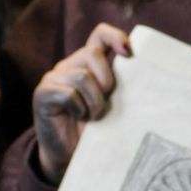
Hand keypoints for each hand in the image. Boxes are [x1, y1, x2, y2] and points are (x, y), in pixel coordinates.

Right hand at [32, 23, 130, 182]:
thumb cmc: (96, 129)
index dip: (115, 36)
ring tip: (93, 116)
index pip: (100, 35)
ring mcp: (54, 78)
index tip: (129, 52)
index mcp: (88, 63)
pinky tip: (78, 118)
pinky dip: (79, 109)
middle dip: (106, 80)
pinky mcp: (43, 93)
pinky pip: (68, 94)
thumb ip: (121, 84)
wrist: (70, 155)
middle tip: (106, 103)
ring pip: (82, 76)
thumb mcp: (113, 102)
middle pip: (92, 54)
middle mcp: (69, 65)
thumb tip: (147, 72)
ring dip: (94, 101)